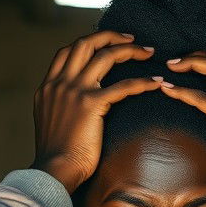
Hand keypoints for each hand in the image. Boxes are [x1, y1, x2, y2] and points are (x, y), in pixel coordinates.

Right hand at [32, 32, 161, 192]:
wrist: (54, 170)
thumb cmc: (56, 157)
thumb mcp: (50, 123)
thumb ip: (59, 106)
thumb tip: (72, 105)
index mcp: (49, 86)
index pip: (67, 51)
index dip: (89, 42)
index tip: (107, 43)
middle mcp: (60, 83)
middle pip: (86, 43)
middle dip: (110, 36)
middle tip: (132, 39)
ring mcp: (75, 90)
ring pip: (105, 55)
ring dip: (130, 50)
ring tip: (148, 53)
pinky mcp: (91, 104)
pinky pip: (122, 86)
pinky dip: (142, 82)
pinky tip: (156, 82)